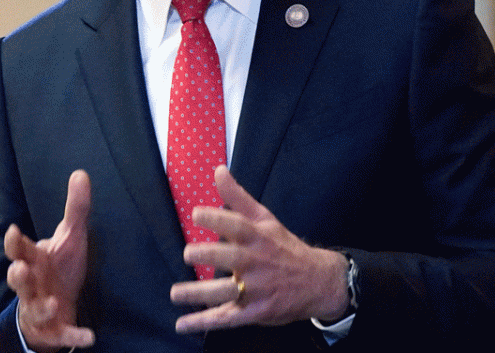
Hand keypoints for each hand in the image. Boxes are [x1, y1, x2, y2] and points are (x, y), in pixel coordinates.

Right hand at [4, 170, 95, 351]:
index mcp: (33, 260)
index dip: (14, 242)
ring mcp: (40, 309)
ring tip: (52, 304)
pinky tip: (89, 337)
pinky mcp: (54, 331)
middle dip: (18, 276)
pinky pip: (62, 335)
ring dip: (41, 307)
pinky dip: (73, 336)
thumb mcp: (70, 237)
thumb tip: (81, 172)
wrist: (58, 307)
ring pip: (34, 309)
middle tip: (20, 269)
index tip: (14, 230)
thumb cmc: (59, 269)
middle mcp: (32, 285)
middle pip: (18, 280)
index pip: (18, 249)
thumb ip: (75, 209)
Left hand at [169, 165, 349, 332]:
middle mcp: (256, 262)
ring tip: (176, 293)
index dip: (216, 219)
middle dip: (209, 256)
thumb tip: (218, 171)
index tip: (196, 214)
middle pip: (231, 259)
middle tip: (188, 253)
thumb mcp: (265, 218)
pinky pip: (227, 318)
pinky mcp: (256, 312)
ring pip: (225, 292)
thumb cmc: (284, 247)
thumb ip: (237, 197)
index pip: (237, 225)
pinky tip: (182, 324)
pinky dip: (204, 322)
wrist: (318, 282)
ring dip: (199, 294)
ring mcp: (256, 289)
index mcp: (258, 237)